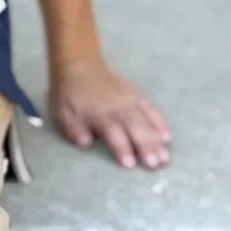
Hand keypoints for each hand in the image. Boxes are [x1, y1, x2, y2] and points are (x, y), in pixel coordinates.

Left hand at [50, 58, 171, 170]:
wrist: (80, 65)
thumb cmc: (69, 94)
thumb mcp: (63, 113)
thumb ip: (74, 130)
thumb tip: (86, 144)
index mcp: (100, 115)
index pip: (114, 134)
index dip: (122, 149)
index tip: (130, 165)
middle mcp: (119, 108)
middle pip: (136, 129)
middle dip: (147, 147)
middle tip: (157, 165)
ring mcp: (130, 101)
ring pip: (147, 121)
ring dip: (157, 140)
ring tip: (165, 157)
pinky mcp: (136, 95)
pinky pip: (151, 109)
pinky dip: (160, 122)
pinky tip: (167, 137)